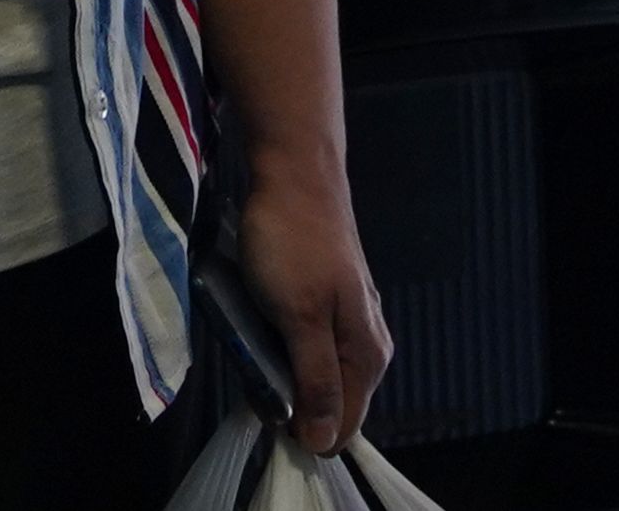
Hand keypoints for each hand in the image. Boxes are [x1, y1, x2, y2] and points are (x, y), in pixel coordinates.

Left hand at [236, 150, 394, 456]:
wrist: (293, 174)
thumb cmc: (293, 244)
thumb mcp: (300, 319)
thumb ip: (315, 381)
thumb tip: (321, 443)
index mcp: (367, 355)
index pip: (341, 427)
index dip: (301, 432)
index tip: (264, 413)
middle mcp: (364, 343)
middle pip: (327, 403)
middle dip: (288, 401)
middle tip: (251, 373)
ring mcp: (345, 321)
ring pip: (311, 373)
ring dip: (278, 372)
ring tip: (250, 344)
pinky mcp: (324, 302)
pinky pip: (301, 345)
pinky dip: (276, 345)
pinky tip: (257, 325)